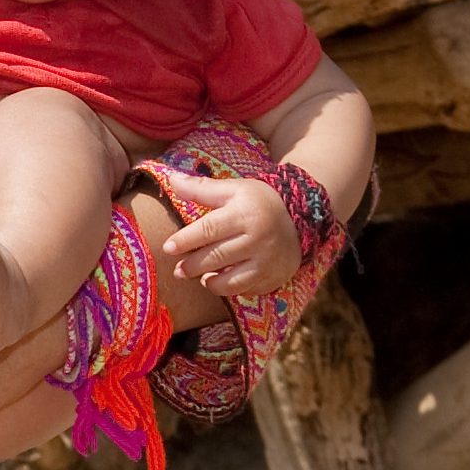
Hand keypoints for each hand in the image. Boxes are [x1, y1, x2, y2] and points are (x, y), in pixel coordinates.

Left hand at [159, 173, 300, 296]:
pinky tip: (218, 282)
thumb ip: (201, 188)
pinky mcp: (274, 278)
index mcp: (245, 214)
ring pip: (230, 281)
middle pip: (216, 257)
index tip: (167, 248)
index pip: (209, 230)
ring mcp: (268, 262)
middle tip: (178, 269)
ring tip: (197, 277)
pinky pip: (245, 290)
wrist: (301, 219)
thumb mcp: (233, 189)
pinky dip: (228, 289)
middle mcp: (259, 240)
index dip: (185, 240)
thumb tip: (171, 179)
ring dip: (209, 282)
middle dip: (192, 266)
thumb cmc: (258, 202)